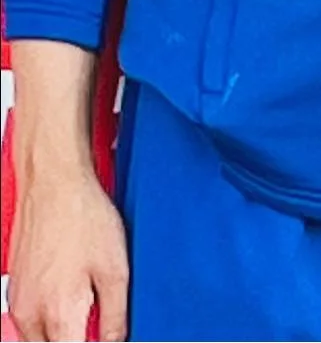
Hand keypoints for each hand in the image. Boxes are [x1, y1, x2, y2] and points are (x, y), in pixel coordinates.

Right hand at [7, 166, 129, 341]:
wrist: (53, 184)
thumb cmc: (84, 216)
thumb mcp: (116, 268)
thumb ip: (116, 315)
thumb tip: (116, 341)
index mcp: (60, 314)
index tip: (106, 339)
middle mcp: (31, 316)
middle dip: (75, 341)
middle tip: (97, 326)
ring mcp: (18, 303)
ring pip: (38, 341)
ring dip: (61, 335)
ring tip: (86, 307)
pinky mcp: (14, 291)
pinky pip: (29, 322)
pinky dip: (49, 319)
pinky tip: (69, 294)